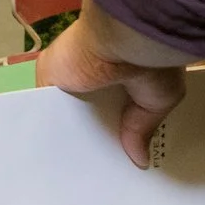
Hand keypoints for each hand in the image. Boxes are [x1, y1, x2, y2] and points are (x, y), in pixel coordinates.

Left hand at [35, 0, 190, 169]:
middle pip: (86, 109)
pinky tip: (54, 150)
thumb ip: (142, 128)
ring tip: (73, 165)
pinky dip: (49, 125)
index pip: (110, 105)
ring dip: (68, 129)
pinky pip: (45, 106)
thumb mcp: (158, 98)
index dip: (112, 125)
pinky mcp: (48, 76)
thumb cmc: (149, 61)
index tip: (112, 152)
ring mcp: (69, 74)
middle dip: (89, 132)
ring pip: (65, 109)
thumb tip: (141, 159)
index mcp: (120, 72)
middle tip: (92, 168)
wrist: (123, 36)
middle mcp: (91, 72)